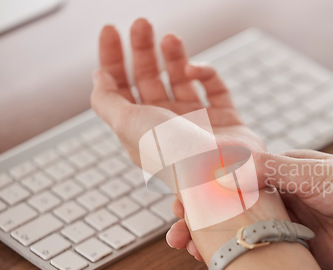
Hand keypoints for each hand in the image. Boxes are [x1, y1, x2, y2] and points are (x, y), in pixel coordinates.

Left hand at [92, 18, 285, 261]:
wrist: (225, 175)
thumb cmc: (174, 153)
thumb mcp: (127, 126)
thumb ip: (106, 100)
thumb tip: (99, 77)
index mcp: (141, 129)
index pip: (120, 89)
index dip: (112, 60)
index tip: (111, 31)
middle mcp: (167, 124)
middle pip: (148, 78)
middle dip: (141, 49)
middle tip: (141, 24)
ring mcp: (197, 120)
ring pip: (180, 78)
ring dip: (173, 55)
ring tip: (169, 37)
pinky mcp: (225, 117)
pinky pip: (214, 87)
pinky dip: (205, 72)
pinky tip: (197, 70)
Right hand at [169, 149, 332, 269]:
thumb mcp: (312, 172)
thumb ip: (274, 168)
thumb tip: (234, 161)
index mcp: (279, 175)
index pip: (232, 181)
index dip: (205, 190)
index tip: (181, 199)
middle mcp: (278, 200)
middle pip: (231, 210)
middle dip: (201, 219)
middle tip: (176, 231)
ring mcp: (284, 227)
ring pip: (241, 234)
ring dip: (213, 240)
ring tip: (187, 248)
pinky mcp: (296, 252)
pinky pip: (261, 257)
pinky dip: (239, 260)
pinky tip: (219, 262)